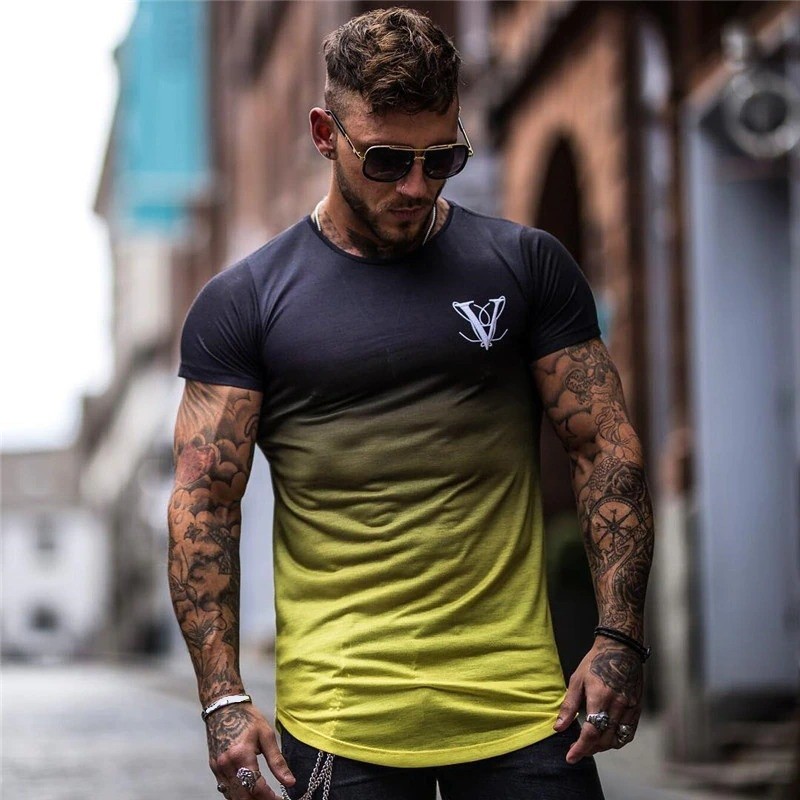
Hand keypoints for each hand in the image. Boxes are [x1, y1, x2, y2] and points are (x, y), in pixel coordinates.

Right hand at [206, 703, 295, 799]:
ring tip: (263, 797)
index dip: (270, 798)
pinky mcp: (214, 768)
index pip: (256, 787)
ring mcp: (218, 769)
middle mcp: (227, 766)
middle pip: (243, 797)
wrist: (223, 707)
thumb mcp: (266, 735)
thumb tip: (290, 782)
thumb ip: (277, 761)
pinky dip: (237, 794)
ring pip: (232, 797)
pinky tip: (248, 792)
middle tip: (273, 799)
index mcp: (241, 755)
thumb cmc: (247, 718)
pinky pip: (225, 789)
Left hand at [553, 638, 642, 763]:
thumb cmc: (595, 661)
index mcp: (600, 697)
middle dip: (589, 749)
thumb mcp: (577, 680)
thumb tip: (558, 727)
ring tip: (590, 744)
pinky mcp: (637, 708)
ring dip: (603, 747)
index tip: (570, 757)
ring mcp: (630, 708)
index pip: (591, 733)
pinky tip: (607, 738)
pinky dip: (618, 740)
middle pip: (604, 740)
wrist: (620, 648)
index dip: (580, 749)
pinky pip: (629, 733)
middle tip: (577, 749)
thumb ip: (569, 706)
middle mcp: (617, 705)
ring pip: (618, 740)